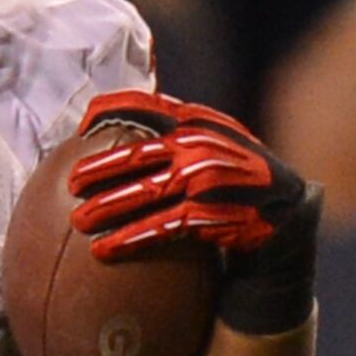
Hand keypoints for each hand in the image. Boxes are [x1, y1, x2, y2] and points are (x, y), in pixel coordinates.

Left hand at [70, 91, 322, 335]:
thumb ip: (173, 133)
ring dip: (109, 207)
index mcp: (197, 122)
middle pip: (138, 152)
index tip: (80, 126)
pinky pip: (166, 225)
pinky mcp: (216, 212)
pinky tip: (106, 249)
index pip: (147, 105)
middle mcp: (202, 145)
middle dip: (99, 168)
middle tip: (70, 184)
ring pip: (148, 191)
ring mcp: (211, 178)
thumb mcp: (210, 145)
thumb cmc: (233, 179)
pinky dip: (133, 237)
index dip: (110, 109)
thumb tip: (112, 131)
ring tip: (79, 221)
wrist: (285, 214)